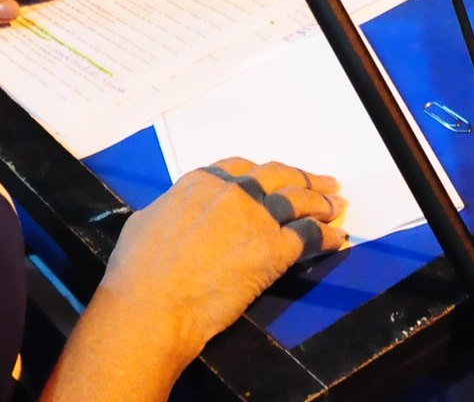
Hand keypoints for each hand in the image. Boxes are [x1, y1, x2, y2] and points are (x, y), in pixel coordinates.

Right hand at [93, 159, 347, 367]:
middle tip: (321, 182)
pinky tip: (336, 237)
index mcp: (199, 182)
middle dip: (301, 178)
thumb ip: (170, 211)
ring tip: (337, 203)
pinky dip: (326, 235)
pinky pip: (308, 235)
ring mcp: (255, 218)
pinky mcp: (273, 249)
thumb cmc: (137, 272)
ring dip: (321, 201)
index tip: (275, 177)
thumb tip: (173, 216)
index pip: (241, 168)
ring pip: (298, 200)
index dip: (263, 173)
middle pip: (276, 176)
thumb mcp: (146, 222)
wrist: (151, 305)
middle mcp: (231, 192)